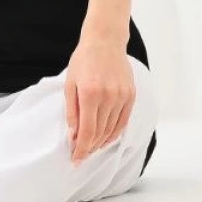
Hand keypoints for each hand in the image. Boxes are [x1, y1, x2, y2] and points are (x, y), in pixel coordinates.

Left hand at [64, 37, 135, 163]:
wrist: (105, 41)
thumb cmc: (83, 60)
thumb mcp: (69, 83)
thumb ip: (71, 110)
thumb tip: (73, 134)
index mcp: (90, 93)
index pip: (87, 131)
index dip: (81, 148)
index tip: (76, 160)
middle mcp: (108, 97)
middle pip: (100, 133)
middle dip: (89, 148)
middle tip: (81, 156)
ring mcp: (122, 96)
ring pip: (112, 129)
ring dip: (101, 142)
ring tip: (91, 149)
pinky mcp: (131, 95)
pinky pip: (123, 121)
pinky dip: (114, 133)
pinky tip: (106, 139)